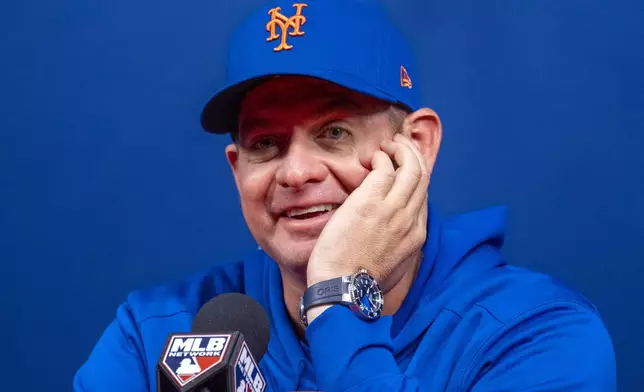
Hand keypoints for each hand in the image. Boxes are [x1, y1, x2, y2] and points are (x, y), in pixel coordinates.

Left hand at [306, 133, 429, 290]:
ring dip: (401, 149)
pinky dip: (382, 156)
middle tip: (400, 145)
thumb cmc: (359, 285)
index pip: (423, 197)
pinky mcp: (371, 201)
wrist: (344, 291)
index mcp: (416, 236)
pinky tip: (373, 156)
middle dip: (414, 155)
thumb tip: (391, 239)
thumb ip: (397, 247)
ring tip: (389, 144)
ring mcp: (392, 209)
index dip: (416, 177)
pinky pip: (384, 167)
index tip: (405, 169)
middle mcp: (410, 219)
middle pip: (423, 176)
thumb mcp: (393, 268)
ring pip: (411, 167)